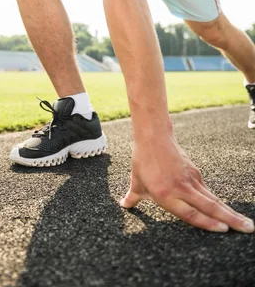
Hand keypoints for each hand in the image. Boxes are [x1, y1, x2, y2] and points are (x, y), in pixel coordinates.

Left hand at [121, 134, 253, 232]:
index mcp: (165, 193)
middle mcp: (181, 188)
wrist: (153, 136)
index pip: (190, 212)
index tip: (223, 230)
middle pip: (209, 206)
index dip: (207, 222)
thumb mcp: (136, 181)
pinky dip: (220, 203)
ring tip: (246, 224)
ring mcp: (190, 179)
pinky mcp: (195, 173)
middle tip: (247, 229)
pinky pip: (208, 191)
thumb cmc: (143, 160)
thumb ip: (133, 196)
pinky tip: (230, 213)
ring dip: (230, 212)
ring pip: (213, 199)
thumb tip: (124, 205)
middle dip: (229, 219)